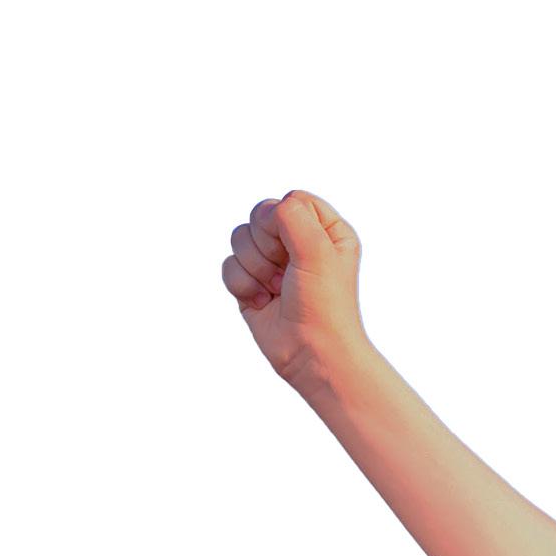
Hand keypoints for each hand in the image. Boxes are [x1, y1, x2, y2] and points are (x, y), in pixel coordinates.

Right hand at [222, 190, 368, 389]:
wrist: (313, 355)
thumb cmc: (324, 306)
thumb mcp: (318, 250)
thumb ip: (292, 215)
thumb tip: (266, 211)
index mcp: (326, 230)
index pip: (291, 200)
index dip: (283, 220)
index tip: (297, 248)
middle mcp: (299, 243)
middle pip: (260, 215)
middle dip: (266, 246)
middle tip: (286, 273)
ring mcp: (274, 263)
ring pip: (240, 238)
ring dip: (254, 267)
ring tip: (277, 290)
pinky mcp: (253, 284)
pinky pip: (229, 265)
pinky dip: (243, 285)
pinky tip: (264, 303)